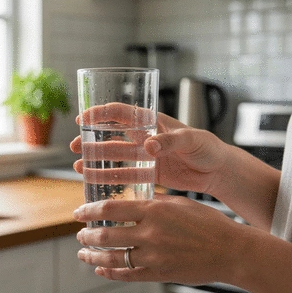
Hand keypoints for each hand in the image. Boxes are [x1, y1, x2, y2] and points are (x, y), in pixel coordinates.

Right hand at [70, 103, 227, 194]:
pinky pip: (126, 175)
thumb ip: (170, 140)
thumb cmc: (208, 147)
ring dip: (95, 160)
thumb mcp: (192, 139)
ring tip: (78, 165)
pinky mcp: (149, 173)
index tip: (82, 119)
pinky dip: (109, 177)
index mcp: (153, 122)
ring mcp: (145, 156)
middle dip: (91, 140)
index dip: (100, 114)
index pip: (122, 113)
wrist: (217, 170)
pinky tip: (94, 179)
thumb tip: (148, 145)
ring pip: (114, 157)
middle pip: (111, 136)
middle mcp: (145, 137)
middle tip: (74, 146)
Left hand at [74, 195, 242, 284]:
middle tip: (80, 235)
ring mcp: (153, 256)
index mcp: (154, 210)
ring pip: (113, 258)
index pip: (111, 209)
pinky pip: (128, 275)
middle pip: (106, 235)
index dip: (90, 211)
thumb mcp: (178, 203)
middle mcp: (150, 233)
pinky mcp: (159, 274)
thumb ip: (152, 203)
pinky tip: (101, 270)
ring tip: (83, 253)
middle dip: (87, 236)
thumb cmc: (207, 223)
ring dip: (93, 257)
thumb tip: (131, 204)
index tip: (79, 212)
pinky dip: (110, 273)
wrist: (230, 250)